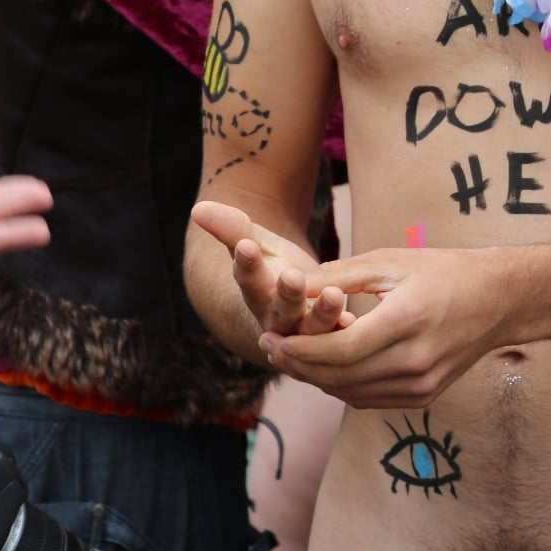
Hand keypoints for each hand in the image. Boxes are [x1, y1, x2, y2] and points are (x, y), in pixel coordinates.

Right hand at [190, 200, 353, 349]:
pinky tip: (352, 321)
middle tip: (292, 277)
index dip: (245, 263)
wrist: (291, 308)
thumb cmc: (272, 269)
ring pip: (310, 329)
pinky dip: (343, 331)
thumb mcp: (256, 246)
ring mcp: (302, 333)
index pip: (247, 277)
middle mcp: (276, 317)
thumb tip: (198, 209)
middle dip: (286, 294)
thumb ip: (231, 228)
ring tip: (334, 295)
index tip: (245, 246)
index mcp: (256, 291)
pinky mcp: (328, 341)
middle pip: (279, 308)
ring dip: (322, 314)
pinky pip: (336, 341)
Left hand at [253, 245, 511, 407]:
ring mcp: (421, 385)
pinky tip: (325, 366)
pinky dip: (341, 385)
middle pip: (340, 377)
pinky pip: (368, 398)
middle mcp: (415, 361)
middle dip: (298, 365)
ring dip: (315, 378)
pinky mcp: (423, 396)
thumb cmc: (443, 272)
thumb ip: (338, 277)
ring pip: (350, 393)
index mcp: (408, 321)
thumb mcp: (390, 261)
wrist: (499, 301)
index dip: (300, 348)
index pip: (340, 349)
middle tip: (269, 347)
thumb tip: (290, 286)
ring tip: (290, 355)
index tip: (270, 337)